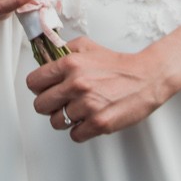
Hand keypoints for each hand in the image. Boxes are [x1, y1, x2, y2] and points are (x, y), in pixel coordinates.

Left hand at [26, 37, 174, 141]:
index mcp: (70, 64)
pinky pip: (74, 135)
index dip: (37, 87)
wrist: (146, 77)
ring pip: (56, 122)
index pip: (33, 82)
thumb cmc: (118, 64)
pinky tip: (88, 120)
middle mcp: (75, 84)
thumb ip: (63, 50)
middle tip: (59, 102)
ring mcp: (87, 105)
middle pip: (40, 105)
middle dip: (48, 105)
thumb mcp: (87, 46)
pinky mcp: (99, 123)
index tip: (44, 89)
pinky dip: (79, 130)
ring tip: (77, 111)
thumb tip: (45, 58)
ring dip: (64, 119)